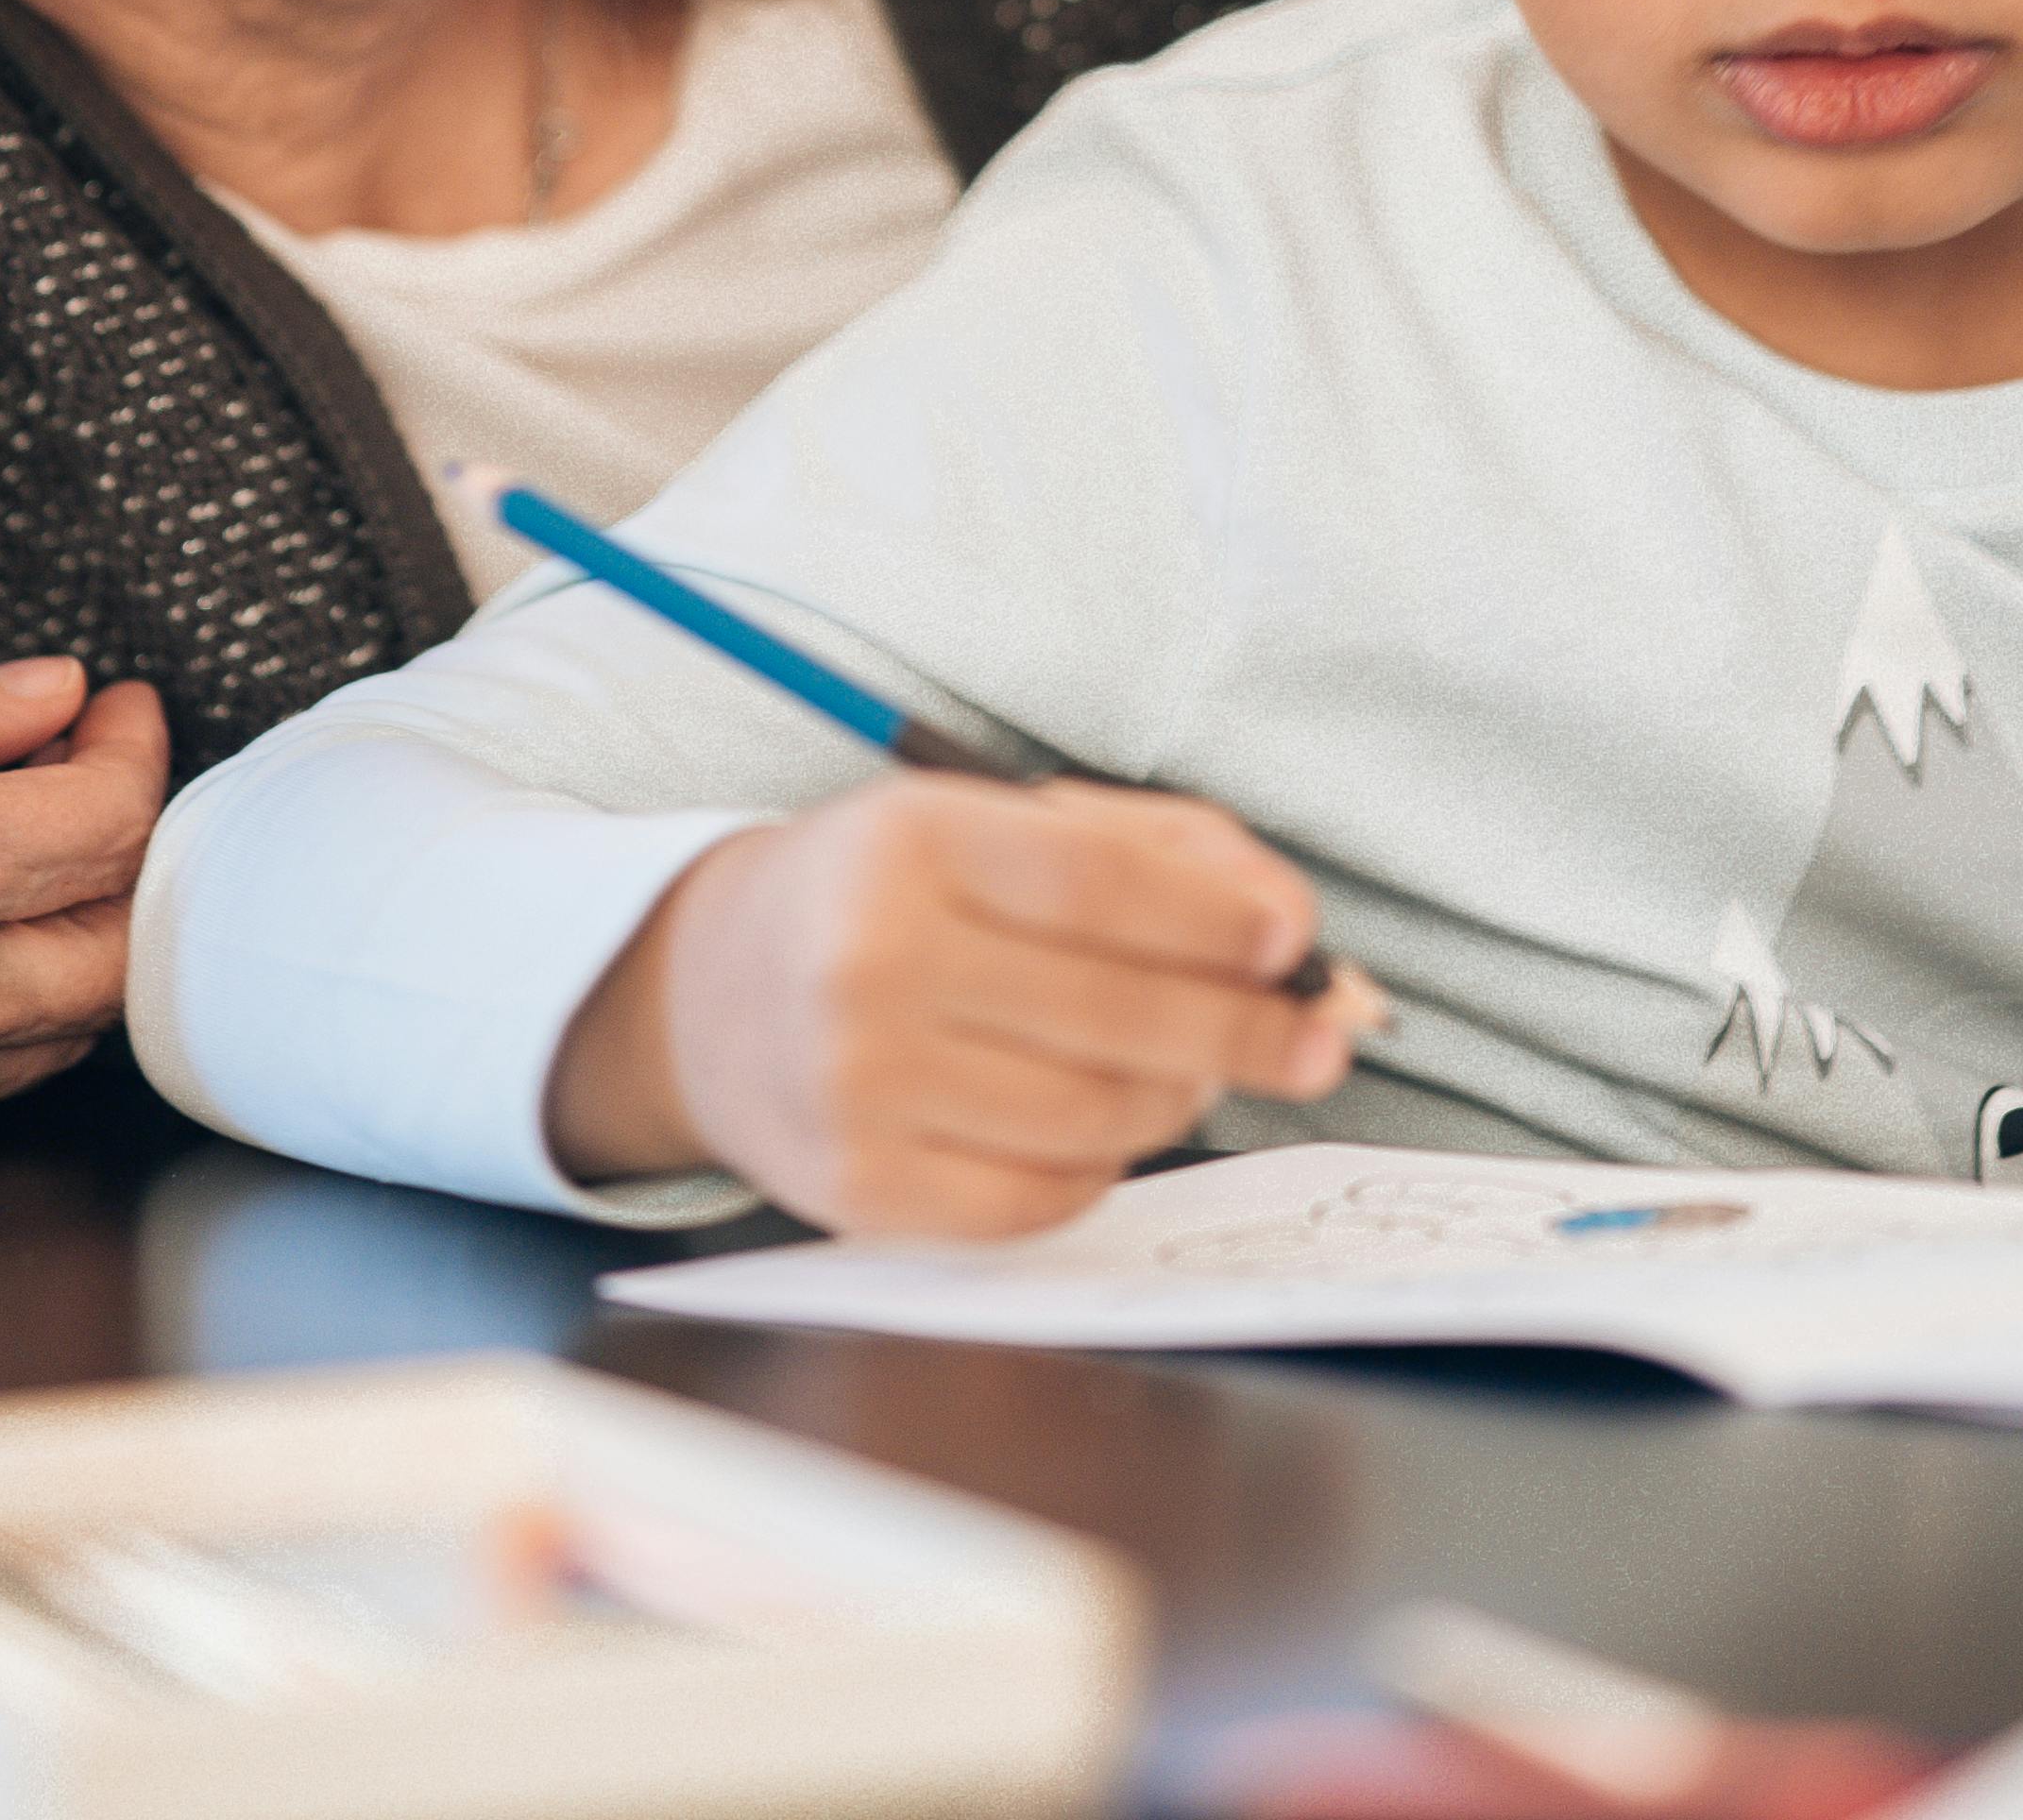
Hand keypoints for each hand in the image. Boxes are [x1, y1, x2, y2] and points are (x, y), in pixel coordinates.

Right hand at [547, 777, 1373, 1239]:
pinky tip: (1106, 1127)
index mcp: (908, 843)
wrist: (704, 991)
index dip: (1219, 922)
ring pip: (1096, 1116)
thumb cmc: (884, 895)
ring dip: (1181, 1098)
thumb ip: (1152, 849)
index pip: (1103, 887)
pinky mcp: (857, 1188)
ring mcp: (858, 1085)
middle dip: (1248, 1029)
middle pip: (1119, 1013)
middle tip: (1317, 1037)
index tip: (1294, 943)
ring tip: (1194, 1071)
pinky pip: (1039, 1199)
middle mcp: (871, 961)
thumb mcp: (990, 823)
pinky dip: (1102, 1169)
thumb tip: (1283, 923)